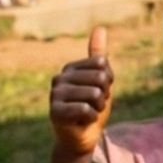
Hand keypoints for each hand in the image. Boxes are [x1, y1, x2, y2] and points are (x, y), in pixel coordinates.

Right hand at [48, 27, 114, 156]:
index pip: (102, 64)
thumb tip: (99, 28)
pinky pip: (85, 109)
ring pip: (95, 94)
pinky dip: (91, 118)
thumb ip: (99, 56)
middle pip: (100, 78)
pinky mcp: (54, 111)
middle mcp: (59, 78)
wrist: (83, 135)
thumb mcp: (101, 80)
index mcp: (71, 68)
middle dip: (104, 95)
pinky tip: (81, 120)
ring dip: (98, 107)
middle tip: (93, 104)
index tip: (99, 90)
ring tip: (87, 112)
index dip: (108, 80)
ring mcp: (54, 94)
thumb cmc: (93, 106)